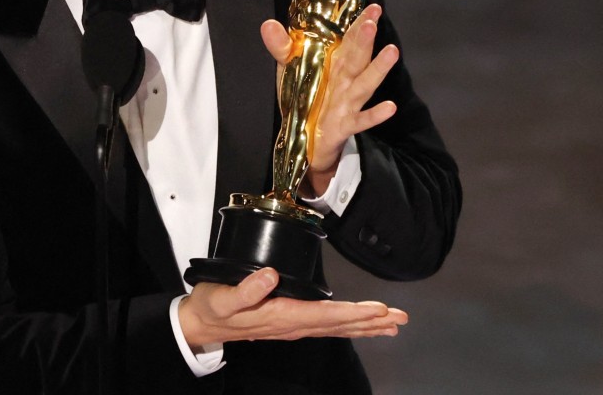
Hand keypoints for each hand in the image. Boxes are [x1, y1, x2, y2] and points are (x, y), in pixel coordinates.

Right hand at [178, 268, 407, 349]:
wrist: (201, 324)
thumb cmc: (212, 307)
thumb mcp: (221, 297)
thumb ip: (245, 289)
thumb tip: (270, 276)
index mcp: (281, 316)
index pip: (326, 315)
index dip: (354, 313)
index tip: (379, 310)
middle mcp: (292, 325)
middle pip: (339, 324)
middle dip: (371, 321)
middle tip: (400, 318)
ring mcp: (293, 326)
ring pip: (336, 327)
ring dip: (365, 325)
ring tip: (391, 324)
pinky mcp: (291, 322)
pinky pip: (327, 325)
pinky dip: (348, 324)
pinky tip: (361, 324)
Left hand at [260, 3, 398, 195]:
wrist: (302, 137)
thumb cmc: (302, 97)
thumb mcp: (289, 69)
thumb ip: (282, 47)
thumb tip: (268, 24)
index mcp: (335, 63)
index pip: (350, 39)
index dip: (360, 23)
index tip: (373, 7)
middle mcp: (346, 79)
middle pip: (357, 57)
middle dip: (365, 40)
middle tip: (372, 22)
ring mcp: (348, 102)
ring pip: (365, 83)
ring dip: (378, 69)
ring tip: (392, 51)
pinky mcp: (345, 124)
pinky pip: (362, 119)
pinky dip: (375, 114)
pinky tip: (390, 107)